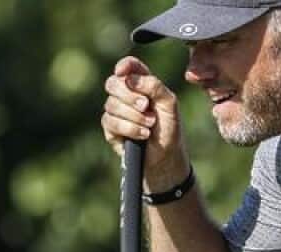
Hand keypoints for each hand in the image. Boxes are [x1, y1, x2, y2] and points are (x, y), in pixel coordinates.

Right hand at [103, 57, 190, 190]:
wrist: (166, 157)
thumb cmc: (169, 128)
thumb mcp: (170, 104)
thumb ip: (154, 86)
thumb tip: (129, 77)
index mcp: (142, 83)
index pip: (129, 66)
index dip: (124, 66)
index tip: (124, 72)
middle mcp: (126, 95)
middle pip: (113, 83)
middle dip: (129, 95)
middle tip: (146, 106)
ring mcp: (116, 111)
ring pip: (111, 104)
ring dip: (134, 115)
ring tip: (150, 125)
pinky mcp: (110, 128)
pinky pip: (111, 122)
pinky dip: (129, 128)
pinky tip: (143, 135)